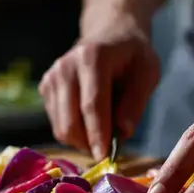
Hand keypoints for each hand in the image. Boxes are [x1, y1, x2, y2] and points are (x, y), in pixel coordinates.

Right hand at [40, 14, 160, 158]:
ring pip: (62, 127)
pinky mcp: (45, 87)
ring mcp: (52, 77)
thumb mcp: (148, 72)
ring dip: (83, 140)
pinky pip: (57, 123)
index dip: (98, 135)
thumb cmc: (132, 55)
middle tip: (109, 150)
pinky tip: (90, 121)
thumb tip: (123, 132)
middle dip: (89, 143)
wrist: (109, 34)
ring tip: (103, 132)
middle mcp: (65, 67)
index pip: (92, 105)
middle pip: (71, 121)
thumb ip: (136, 101)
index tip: (106, 158)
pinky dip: (75, 131)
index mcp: (92, 57)